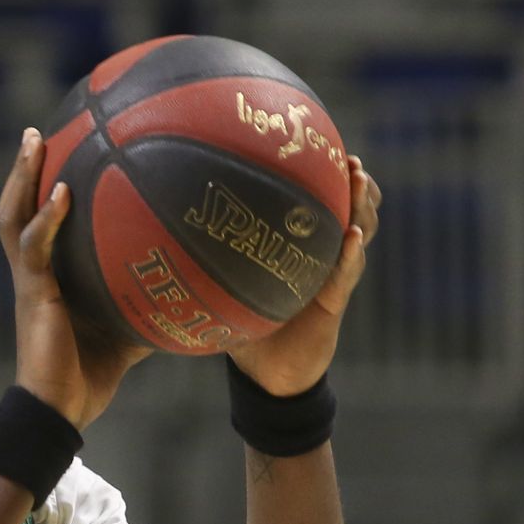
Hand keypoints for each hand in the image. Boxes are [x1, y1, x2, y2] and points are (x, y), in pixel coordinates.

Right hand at [0, 128, 150, 428]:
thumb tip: (194, 296)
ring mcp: (30, 281)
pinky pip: (35, 247)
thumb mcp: (129, 333)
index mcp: (50, 279)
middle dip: (22, 171)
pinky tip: (61, 193)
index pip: (39, 225)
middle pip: (16, 209)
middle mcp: (34, 273)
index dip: (41, 191)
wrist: (61, 410)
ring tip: (34, 141)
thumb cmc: (89, 376)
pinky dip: (47, 218)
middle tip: (35, 133)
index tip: (58, 155)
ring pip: (13, 218)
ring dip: (21, 178)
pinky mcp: (34, 294)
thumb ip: (150, 308)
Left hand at [227, 156, 381, 395]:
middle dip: (357, 184)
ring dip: (362, 208)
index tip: (326, 147)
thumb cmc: (245, 329)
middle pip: (353, 210)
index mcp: (301, 249)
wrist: (268, 376)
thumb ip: (207, 261)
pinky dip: (350, 254)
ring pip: (359, 234)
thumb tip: (162, 227)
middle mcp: (321, 258)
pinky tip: (352, 235)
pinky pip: (346, 275)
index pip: (323, 205)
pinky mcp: (334, 304)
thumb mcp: (225, 288)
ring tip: (359, 182)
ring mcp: (333, 278)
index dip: (330, 176)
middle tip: (351, 160)